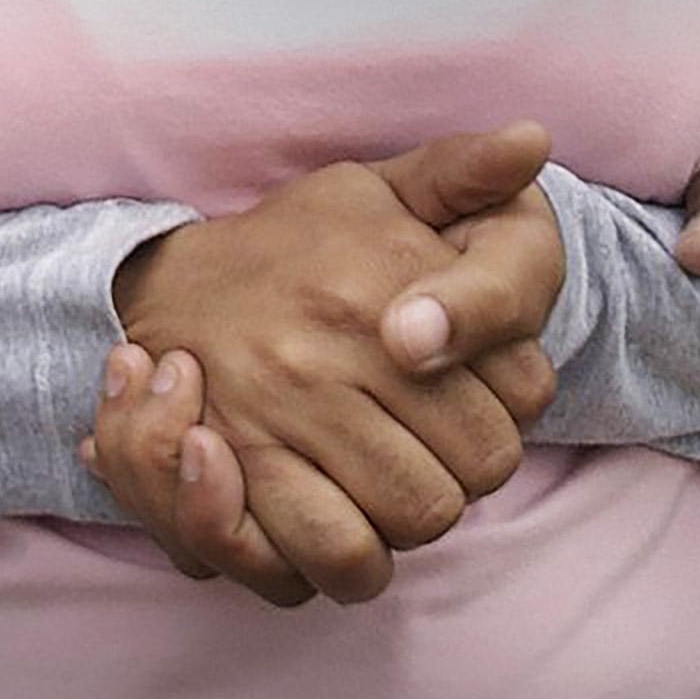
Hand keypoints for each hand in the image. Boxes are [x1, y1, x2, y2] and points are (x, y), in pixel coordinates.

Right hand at [97, 125, 562, 603]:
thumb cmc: (294, 241)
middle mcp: (337, 345)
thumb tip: (534, 141)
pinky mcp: (241, 473)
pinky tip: (356, 526)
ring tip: (400, 483)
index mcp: (384, 278)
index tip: (484, 386)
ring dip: (421, 515)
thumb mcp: (376, 188)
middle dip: (475, 465)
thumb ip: (463, 170)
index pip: (526, 389)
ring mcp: (285, 413)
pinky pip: (337, 554)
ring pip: (419, 517)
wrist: (165, 285)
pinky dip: (360, 558)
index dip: (518, 400)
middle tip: (440, 443)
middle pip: (483, 464)